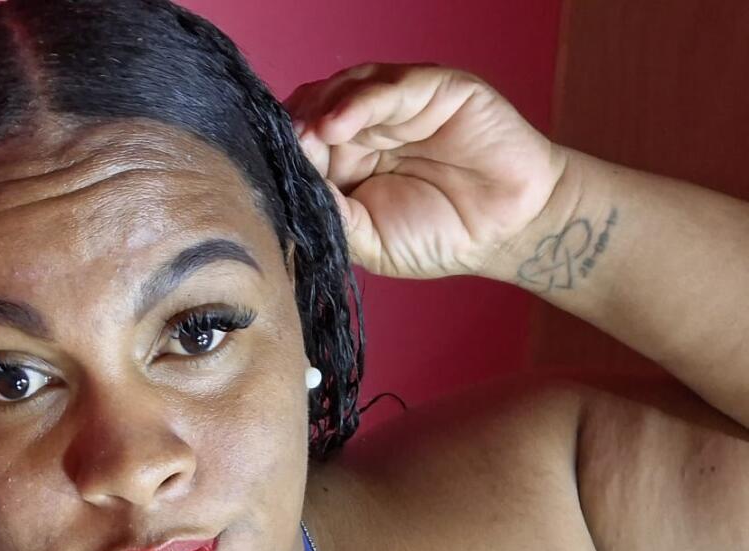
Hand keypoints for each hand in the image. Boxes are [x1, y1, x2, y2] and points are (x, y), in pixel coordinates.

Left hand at [283, 62, 570, 279]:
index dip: (285, 152)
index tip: (267, 169)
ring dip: (320, 111)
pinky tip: (336, 125)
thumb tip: (288, 196)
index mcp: (349, 161)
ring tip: (307, 138)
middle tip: (283, 150)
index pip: (304, 144)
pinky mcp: (432, 89)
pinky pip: (389, 86)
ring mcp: (399, 105)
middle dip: (295, 128)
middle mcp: (369, 127)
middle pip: (315, 108)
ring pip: (345, 90)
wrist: (507, 230)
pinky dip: (358, 102)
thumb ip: (331, 215)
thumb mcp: (370, 240)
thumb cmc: (441, 236)